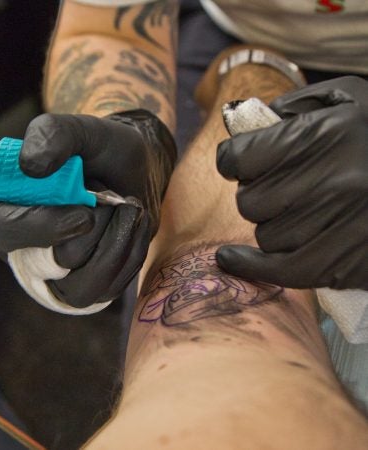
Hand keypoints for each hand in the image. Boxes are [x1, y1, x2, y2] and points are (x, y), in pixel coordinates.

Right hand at [0, 111, 175, 311]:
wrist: (134, 170)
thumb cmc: (99, 150)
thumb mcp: (79, 129)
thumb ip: (51, 135)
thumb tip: (30, 166)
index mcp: (1, 206)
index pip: (1, 230)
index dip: (38, 227)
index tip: (82, 214)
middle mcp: (21, 247)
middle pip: (45, 266)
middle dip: (89, 234)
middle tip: (110, 200)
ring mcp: (53, 274)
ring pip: (79, 286)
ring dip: (114, 242)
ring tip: (126, 207)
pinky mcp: (84, 287)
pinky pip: (107, 290)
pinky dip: (129, 255)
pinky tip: (133, 225)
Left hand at [216, 76, 367, 289]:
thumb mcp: (354, 100)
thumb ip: (297, 105)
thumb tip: (244, 121)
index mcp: (327, 135)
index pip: (238, 158)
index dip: (235, 159)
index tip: (241, 160)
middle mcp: (332, 181)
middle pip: (249, 200)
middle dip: (260, 191)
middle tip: (287, 185)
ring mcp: (339, 224)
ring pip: (264, 233)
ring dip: (275, 223)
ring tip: (309, 210)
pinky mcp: (345, 262)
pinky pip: (278, 270)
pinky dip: (252, 266)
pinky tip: (232, 258)